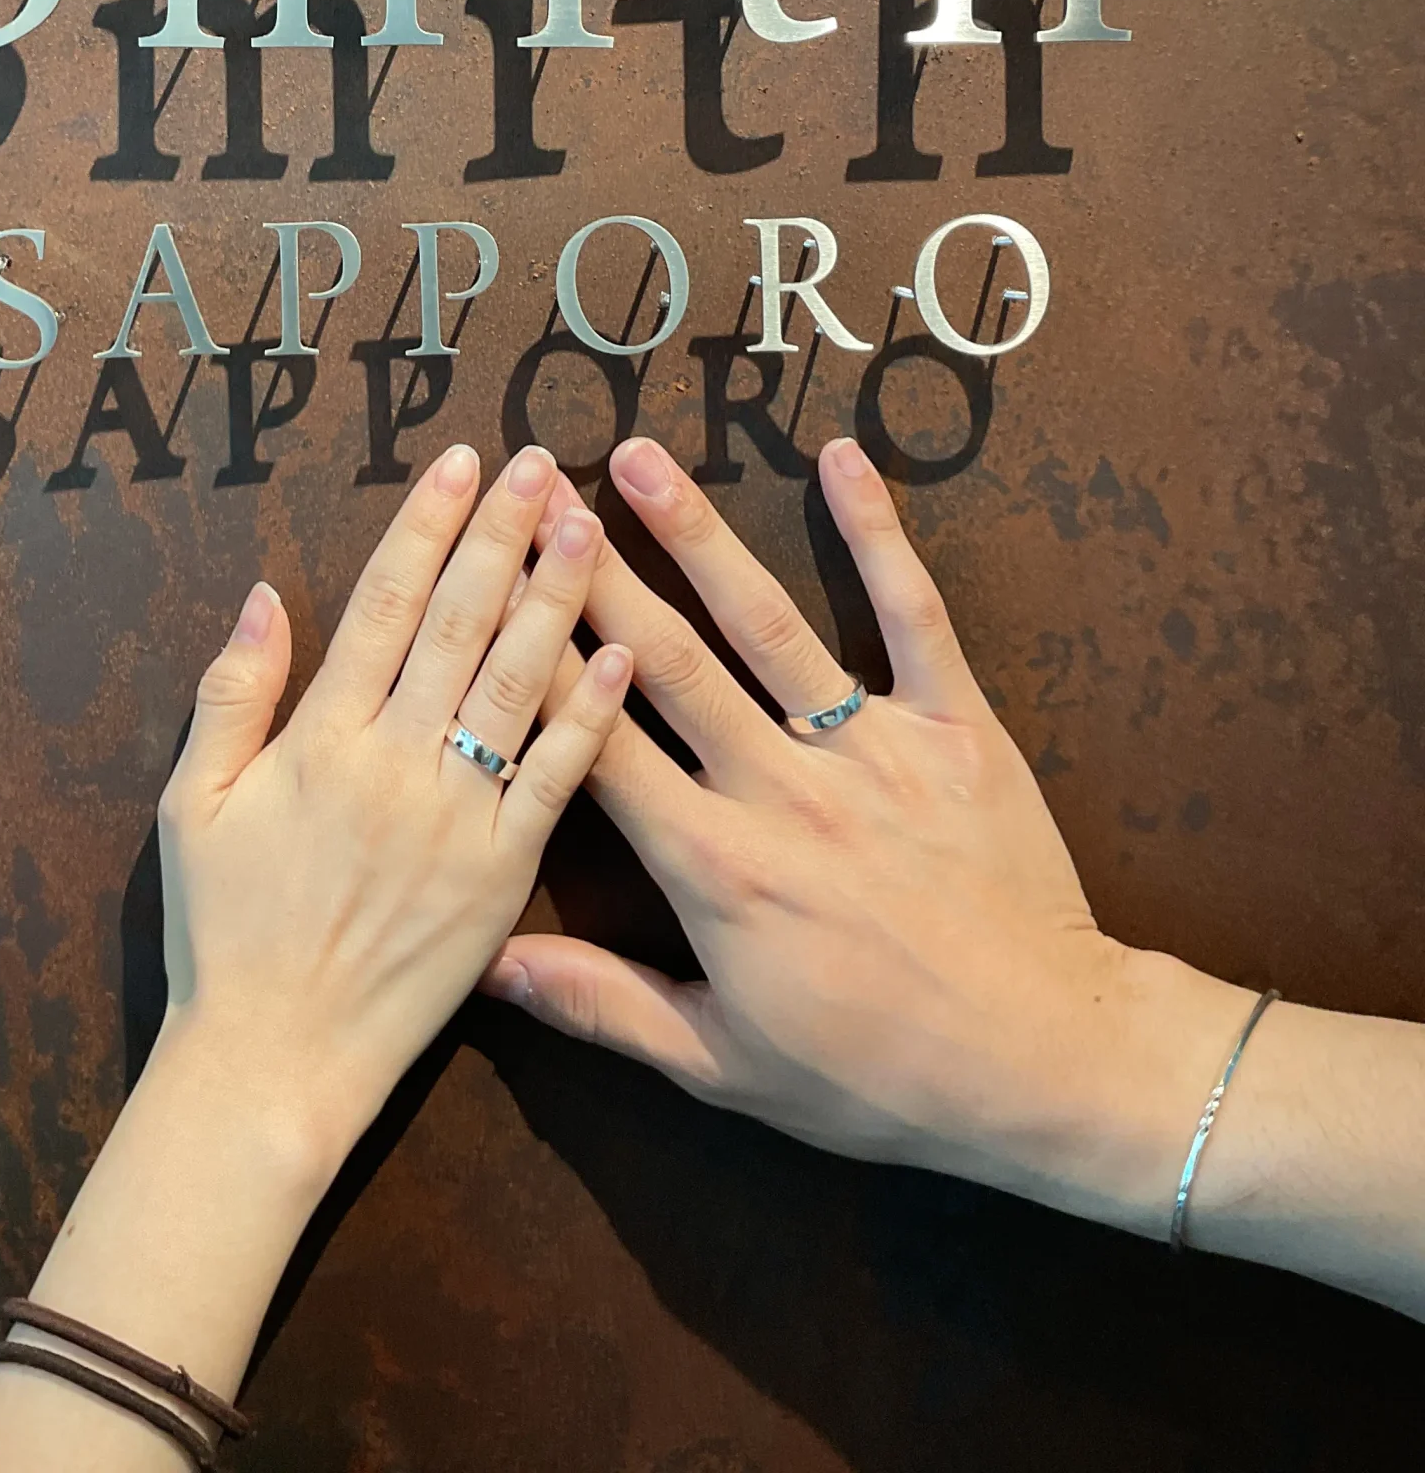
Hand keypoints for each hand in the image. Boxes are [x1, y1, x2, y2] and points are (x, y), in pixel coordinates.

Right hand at [152, 440, 632, 1186]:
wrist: (273, 1064)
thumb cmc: (222, 936)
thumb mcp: (191, 807)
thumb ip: (230, 696)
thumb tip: (266, 594)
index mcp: (322, 740)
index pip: (385, 605)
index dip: (426, 527)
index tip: (461, 463)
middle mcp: (395, 765)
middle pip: (460, 624)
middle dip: (502, 535)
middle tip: (543, 462)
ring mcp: (457, 819)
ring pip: (517, 684)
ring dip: (555, 597)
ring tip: (589, 523)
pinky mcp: (503, 876)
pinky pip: (555, 781)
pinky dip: (590, 715)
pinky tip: (622, 654)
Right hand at [487, 435, 1250, 1230]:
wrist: (1045, 1062)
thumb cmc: (880, 1078)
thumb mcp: (727, 1065)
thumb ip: (603, 1005)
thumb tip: (488, 967)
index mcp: (717, 868)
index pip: (599, 748)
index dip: (536, 667)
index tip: (490, 595)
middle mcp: (782, 790)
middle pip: (667, 660)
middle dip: (593, 571)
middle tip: (538, 492)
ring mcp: (872, 751)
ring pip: (766, 622)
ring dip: (696, 533)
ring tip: (638, 456)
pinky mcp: (956, 729)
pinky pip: (912, 614)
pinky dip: (877, 534)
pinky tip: (842, 459)